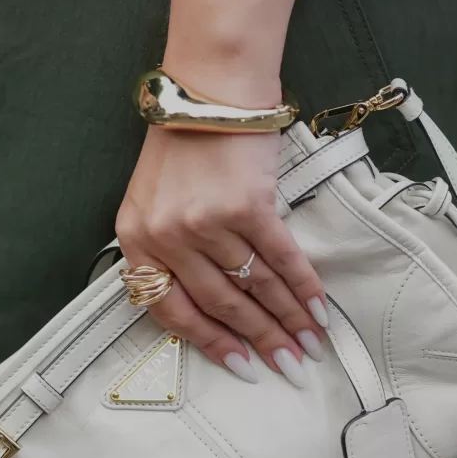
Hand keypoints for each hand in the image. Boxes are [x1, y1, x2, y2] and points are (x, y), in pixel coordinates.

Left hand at [115, 125, 328, 387]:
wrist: (210, 90)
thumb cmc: (185, 147)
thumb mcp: (155, 204)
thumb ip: (172, 255)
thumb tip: (217, 312)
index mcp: (138, 239)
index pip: (174, 310)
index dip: (213, 344)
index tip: (243, 367)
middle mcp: (168, 235)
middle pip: (222, 305)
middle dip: (261, 341)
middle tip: (288, 366)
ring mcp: (207, 222)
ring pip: (255, 287)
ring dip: (289, 321)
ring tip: (309, 345)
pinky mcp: (247, 205)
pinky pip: (281, 260)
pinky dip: (304, 288)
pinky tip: (318, 310)